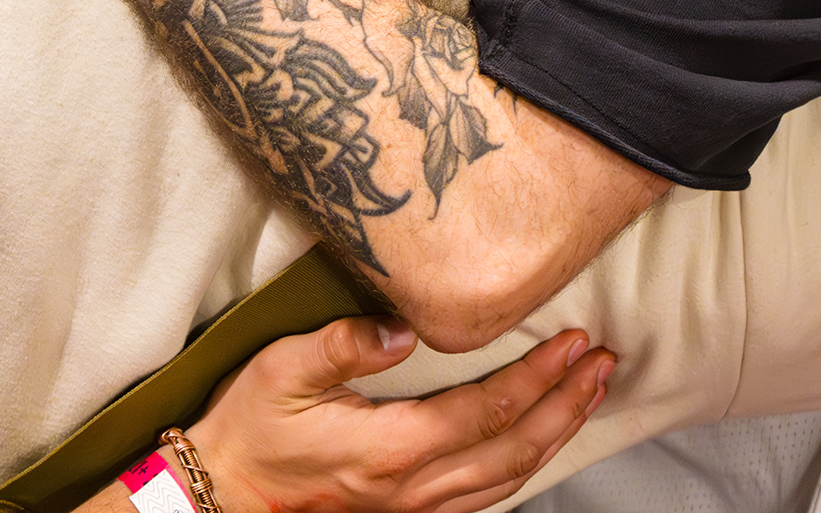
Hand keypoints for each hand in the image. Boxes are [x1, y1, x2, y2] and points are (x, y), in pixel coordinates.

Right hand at [177, 318, 615, 512]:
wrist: (218, 496)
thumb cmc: (248, 430)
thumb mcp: (283, 370)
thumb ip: (346, 344)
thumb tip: (405, 325)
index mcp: (391, 448)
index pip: (486, 411)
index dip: (537, 377)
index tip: (573, 342)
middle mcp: (412, 488)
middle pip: (512, 450)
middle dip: (565, 406)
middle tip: (602, 364)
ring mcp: (410, 511)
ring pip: (505, 482)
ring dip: (553, 438)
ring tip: (586, 397)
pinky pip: (479, 502)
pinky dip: (519, 473)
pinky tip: (534, 449)